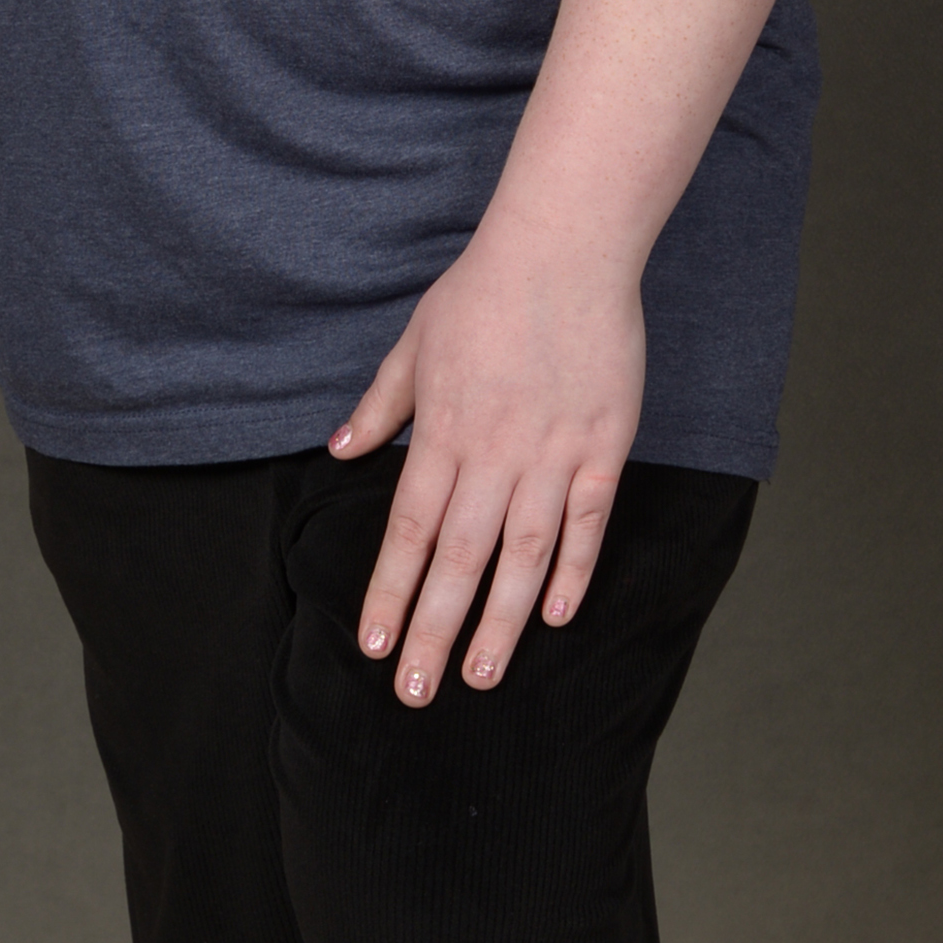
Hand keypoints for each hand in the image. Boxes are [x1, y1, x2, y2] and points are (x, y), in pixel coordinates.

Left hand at [329, 215, 643, 705]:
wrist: (564, 247)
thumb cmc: (484, 289)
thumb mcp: (415, 341)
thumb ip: (381, 404)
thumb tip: (338, 450)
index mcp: (442, 430)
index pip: (409, 530)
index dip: (391, 592)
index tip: (376, 646)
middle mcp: (494, 452)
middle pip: (458, 559)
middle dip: (434, 631)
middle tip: (417, 694)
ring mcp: (552, 453)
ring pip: (521, 555)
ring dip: (499, 620)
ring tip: (481, 676)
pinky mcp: (603, 445)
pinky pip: (586, 523)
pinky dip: (572, 571)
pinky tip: (555, 616)